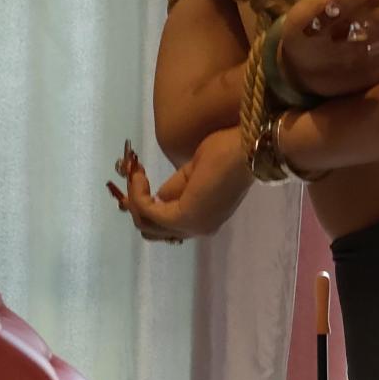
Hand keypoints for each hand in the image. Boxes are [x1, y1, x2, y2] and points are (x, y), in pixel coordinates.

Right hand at [106, 130, 251, 242]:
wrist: (245, 148)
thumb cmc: (226, 152)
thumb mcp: (192, 174)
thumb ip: (175, 190)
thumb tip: (158, 197)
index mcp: (204, 219)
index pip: (166, 226)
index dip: (146, 204)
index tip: (138, 179)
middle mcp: (198, 228)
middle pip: (152, 231)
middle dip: (136, 207)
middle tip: (133, 181)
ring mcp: (192, 226)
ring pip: (147, 224)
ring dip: (135, 199)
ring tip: (137, 176)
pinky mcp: (183, 218)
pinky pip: (148, 213)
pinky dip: (138, 195)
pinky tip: (140, 176)